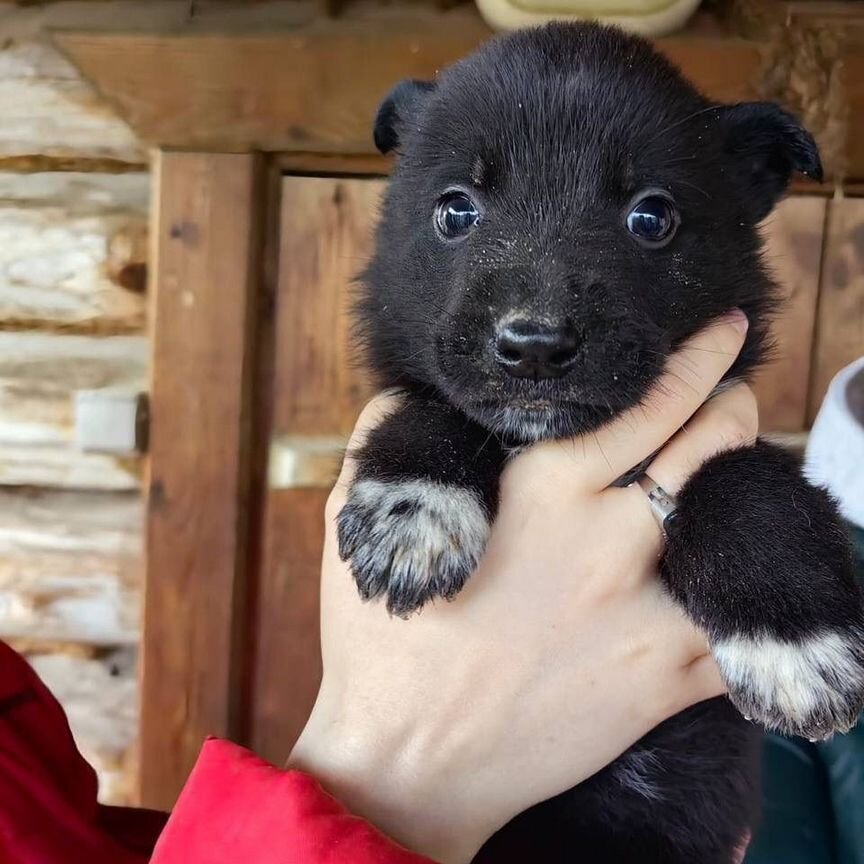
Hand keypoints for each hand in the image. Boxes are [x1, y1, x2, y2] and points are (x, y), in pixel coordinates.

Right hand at [289, 312, 753, 862]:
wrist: (412, 763)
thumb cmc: (386, 641)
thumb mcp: (366, 520)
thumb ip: (390, 434)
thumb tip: (411, 389)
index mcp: (543, 490)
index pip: (651, 400)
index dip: (698, 358)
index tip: (719, 336)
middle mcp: (608, 539)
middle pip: (714, 439)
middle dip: (733, 401)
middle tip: (729, 393)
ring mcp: (649, 611)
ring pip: (741, 513)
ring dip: (746, 476)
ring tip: (734, 463)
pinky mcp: (669, 677)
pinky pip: (747, 618)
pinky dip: (754, 583)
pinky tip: (736, 564)